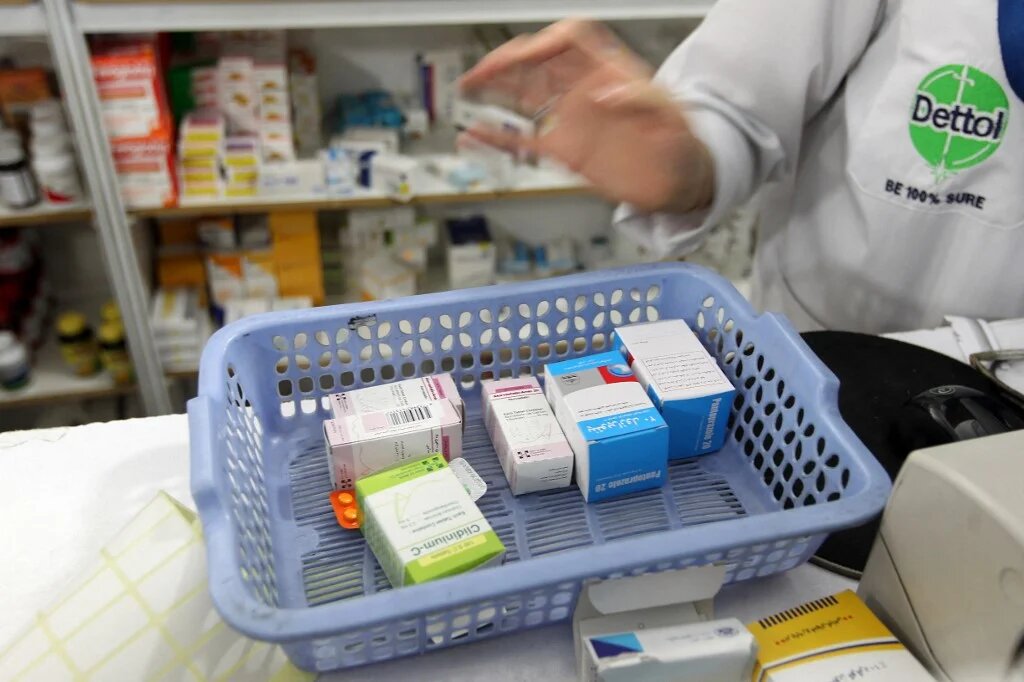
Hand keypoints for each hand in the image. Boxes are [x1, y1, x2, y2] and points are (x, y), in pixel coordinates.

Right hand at [460, 19, 713, 213]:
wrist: (680, 180)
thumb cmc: (683, 144)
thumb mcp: (671, 117)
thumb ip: (642, 101)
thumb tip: (605, 93)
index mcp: (610, 72)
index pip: (573, 38)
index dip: (548, 41)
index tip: (529, 54)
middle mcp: (585, 90)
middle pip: (539, 61)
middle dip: (508, 60)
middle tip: (481, 71)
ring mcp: (573, 120)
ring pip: (525, 94)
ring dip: (496, 86)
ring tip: (467, 84)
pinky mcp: (567, 151)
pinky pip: (525, 141)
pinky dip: (498, 138)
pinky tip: (474, 135)